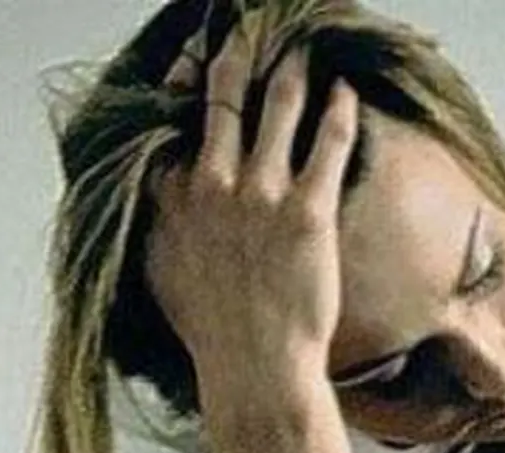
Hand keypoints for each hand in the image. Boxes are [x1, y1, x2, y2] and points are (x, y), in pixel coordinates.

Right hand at [145, 24, 359, 377]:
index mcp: (172, 199)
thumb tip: (161, 197)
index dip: (184, 83)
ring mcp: (261, 194)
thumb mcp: (159, 274)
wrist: (254, 367)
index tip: (192, 58)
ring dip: (291, 72)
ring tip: (302, 51)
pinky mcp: (308, 210)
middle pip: (223, 100)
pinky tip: (345, 91)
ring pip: (277, 108)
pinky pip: (327, 142)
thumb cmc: (210, 331)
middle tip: (251, 32)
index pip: (172, 122)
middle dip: (238, 57)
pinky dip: (339, 110)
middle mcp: (212, 185)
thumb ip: (158, 225)